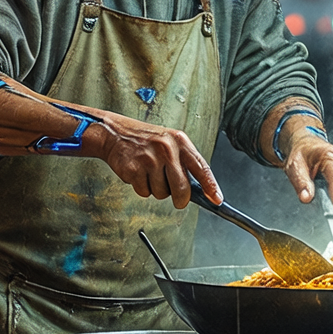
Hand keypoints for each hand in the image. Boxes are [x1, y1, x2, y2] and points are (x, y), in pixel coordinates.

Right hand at [85, 112, 221, 208]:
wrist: (115, 133)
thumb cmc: (145, 140)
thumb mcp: (169, 142)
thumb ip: (183, 161)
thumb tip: (199, 189)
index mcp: (179, 141)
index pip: (201, 167)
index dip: (210, 185)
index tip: (217, 199)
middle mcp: (167, 149)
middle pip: (182, 188)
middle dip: (180, 199)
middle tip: (177, 199)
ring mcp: (150, 159)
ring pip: (162, 193)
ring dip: (156, 190)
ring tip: (149, 173)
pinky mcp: (134, 169)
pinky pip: (144, 192)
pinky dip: (142, 188)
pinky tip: (138, 174)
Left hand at [283, 125, 332, 209]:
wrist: (307, 145)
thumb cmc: (301, 154)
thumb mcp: (294, 167)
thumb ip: (300, 183)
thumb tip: (307, 198)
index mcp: (330, 155)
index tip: (332, 213)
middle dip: (332, 200)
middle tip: (318, 203)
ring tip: (320, 189)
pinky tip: (326, 187)